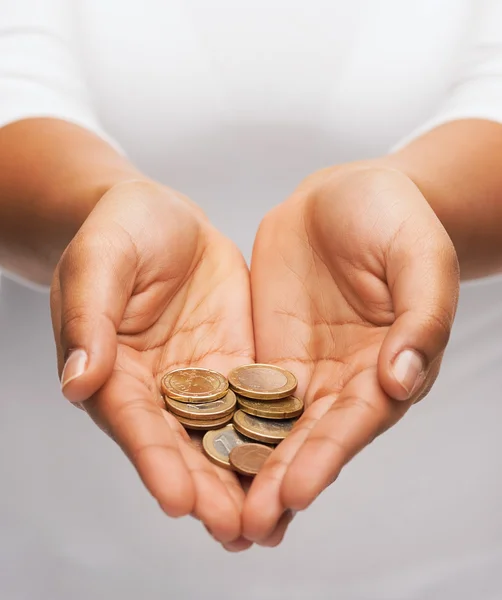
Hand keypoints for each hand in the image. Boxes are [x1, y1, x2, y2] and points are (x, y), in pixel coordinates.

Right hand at [51, 180, 253, 546]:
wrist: (162, 218)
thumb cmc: (118, 231)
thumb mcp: (101, 261)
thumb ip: (89, 317)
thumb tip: (78, 380)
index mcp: (114, 371)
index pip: (134, 422)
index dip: (155, 461)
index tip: (179, 499)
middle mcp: (158, 388)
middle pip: (182, 445)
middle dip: (208, 488)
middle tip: (237, 530)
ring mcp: (201, 378)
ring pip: (223, 434)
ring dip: (244, 477)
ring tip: (271, 520)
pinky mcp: (237, 362)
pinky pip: (257, 401)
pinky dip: (274, 435)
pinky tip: (299, 463)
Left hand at [243, 164, 459, 543]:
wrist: (347, 195)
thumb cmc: (396, 220)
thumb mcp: (418, 259)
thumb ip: (420, 318)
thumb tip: (402, 380)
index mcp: (387, 368)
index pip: (355, 422)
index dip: (326, 457)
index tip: (296, 491)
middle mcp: (342, 381)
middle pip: (307, 439)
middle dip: (278, 481)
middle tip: (246, 525)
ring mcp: (300, 368)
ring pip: (270, 426)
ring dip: (245, 468)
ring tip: (214, 509)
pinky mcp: (264, 351)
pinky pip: (239, 390)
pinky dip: (221, 421)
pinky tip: (192, 448)